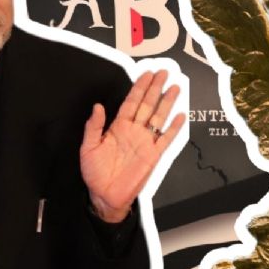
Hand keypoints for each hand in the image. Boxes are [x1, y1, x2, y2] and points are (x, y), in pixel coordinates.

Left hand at [80, 71, 184, 222]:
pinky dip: (173, 128)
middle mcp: (134, 131)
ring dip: (167, 103)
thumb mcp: (88, 148)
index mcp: (118, 127)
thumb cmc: (95, 172)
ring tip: (175, 88)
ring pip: (158, 117)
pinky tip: (180, 116)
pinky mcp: (153, 155)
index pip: (131, 102)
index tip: (146, 74)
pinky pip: (166, 139)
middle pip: (147, 105)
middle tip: (163, 73)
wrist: (105, 195)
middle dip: (155, 88)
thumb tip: (98, 106)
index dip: (139, 88)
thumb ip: (94, 127)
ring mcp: (145, 142)